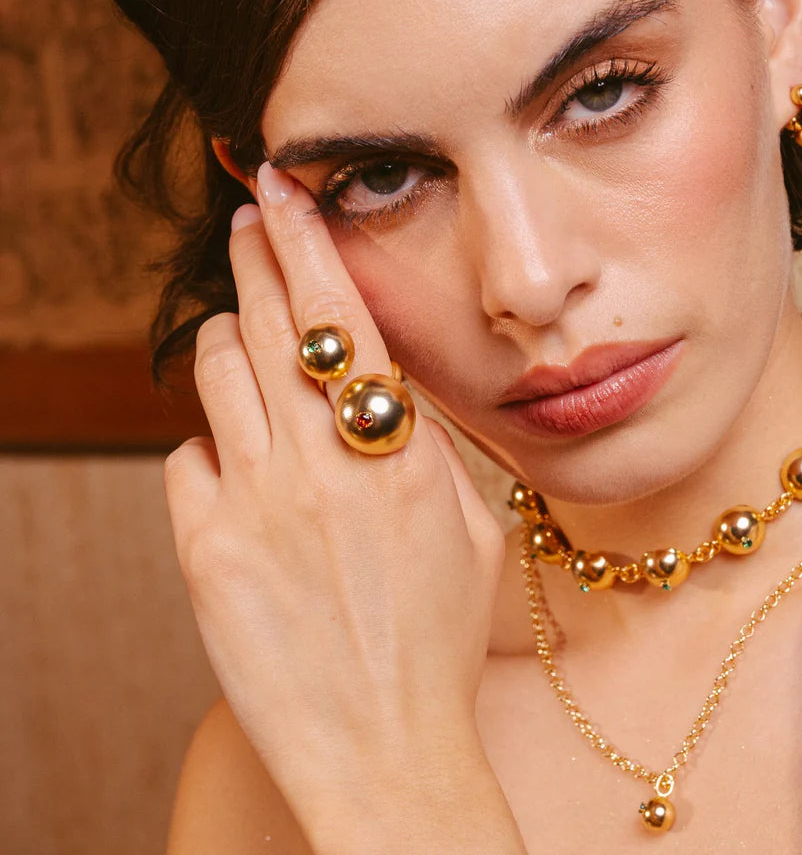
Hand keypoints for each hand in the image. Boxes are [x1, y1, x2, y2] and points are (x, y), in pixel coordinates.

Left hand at [165, 163, 519, 852]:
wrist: (385, 748)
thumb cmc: (440, 637)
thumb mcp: (474, 526)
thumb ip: (429, 445)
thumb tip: (383, 385)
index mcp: (401, 456)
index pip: (343, 318)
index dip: (307, 242)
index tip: (282, 191)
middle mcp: (324, 470)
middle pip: (264, 326)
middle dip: (251, 261)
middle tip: (244, 223)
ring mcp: (257, 511)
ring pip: (214, 376)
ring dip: (226, 344)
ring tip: (243, 343)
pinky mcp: (206, 555)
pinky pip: (188, 459)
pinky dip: (212, 447)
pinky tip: (242, 469)